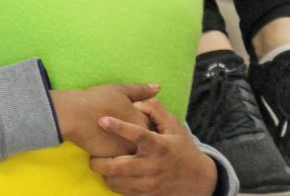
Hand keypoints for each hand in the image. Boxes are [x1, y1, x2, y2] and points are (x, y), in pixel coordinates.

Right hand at [51, 84, 157, 157]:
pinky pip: (121, 162)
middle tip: (119, 134)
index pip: (149, 126)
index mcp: (141, 119)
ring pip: (133, 153)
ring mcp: (127, 150)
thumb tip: (158, 88)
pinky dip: (117, 157)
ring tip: (112, 142)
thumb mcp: (120, 90)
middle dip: (138, 140)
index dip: (139, 123)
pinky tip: (106, 149)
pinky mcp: (114, 160)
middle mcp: (138, 137)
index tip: (128, 119)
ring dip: (127, 150)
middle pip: (143, 142)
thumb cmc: (97, 99)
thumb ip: (140, 90)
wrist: (76, 116)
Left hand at [90, 99, 217, 195]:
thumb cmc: (181, 147)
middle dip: (100, 162)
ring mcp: (149, 184)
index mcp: (160, 146)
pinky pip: (121, 192)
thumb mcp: (174, 126)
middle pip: (119, 167)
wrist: (197, 180)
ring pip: (116, 182)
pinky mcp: (146, 195)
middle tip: (92, 154)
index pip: (138, 135)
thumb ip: (155, 110)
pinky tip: (111, 174)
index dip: (119, 127)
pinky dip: (112, 183)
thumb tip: (135, 102)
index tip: (102, 120)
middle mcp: (153, 167)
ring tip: (100, 163)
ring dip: (104, 173)